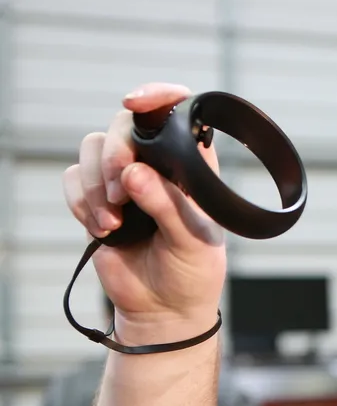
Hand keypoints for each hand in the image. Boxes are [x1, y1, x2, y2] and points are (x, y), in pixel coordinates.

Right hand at [62, 82, 227, 344]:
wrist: (164, 309)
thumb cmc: (192, 272)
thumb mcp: (192, 241)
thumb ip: (166, 205)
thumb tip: (134, 173)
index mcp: (193, 166)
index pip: (177, 113)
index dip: (157, 97)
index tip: (135, 103)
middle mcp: (157, 165)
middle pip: (123, 125)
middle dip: (115, 151)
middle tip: (122, 188)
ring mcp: (124, 180)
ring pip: (91, 149)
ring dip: (97, 184)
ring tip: (115, 221)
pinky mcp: (97, 199)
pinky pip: (73, 179)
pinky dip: (82, 202)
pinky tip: (103, 229)